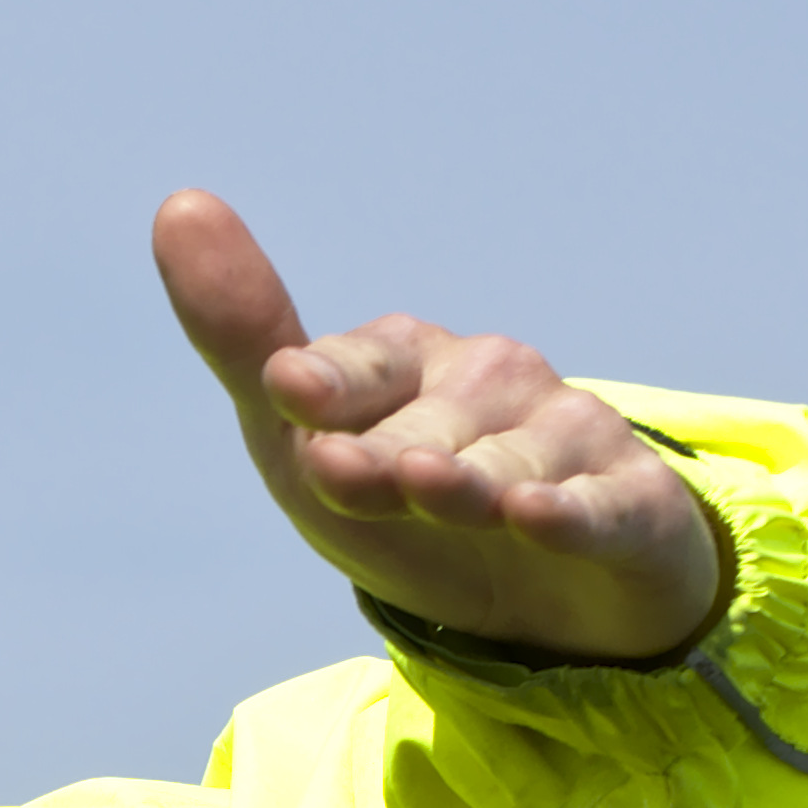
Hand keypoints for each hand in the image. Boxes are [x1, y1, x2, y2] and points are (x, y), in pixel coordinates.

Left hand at [153, 192, 730, 665]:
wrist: (547, 607)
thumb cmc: (408, 511)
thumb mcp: (306, 444)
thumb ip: (245, 342)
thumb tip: (178, 201)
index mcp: (408, 364)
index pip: (358, 369)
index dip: (326, 385)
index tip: (282, 385)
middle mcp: (491, 383)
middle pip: (421, 434)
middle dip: (383, 461)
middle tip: (341, 475)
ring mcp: (565, 438)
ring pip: (503, 468)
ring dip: (466, 485)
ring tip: (433, 491)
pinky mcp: (630, 503)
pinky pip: (598, 507)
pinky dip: (568, 513)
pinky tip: (534, 515)